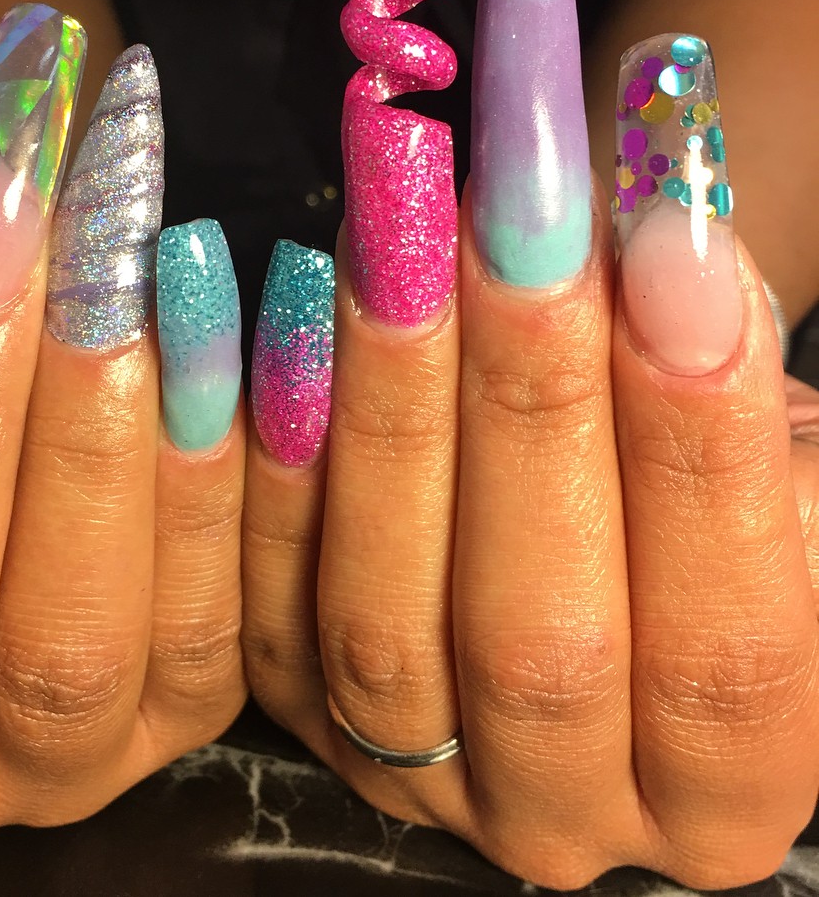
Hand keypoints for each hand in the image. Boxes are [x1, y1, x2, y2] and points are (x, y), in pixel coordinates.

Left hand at [242, 0, 818, 889]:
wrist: (581, 527)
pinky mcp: (292, 702)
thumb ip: (718, 377)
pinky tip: (295, 297)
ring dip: (391, 404)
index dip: (697, 446)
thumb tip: (663, 234)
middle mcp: (559, 803)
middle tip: (512, 210)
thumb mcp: (751, 450)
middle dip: (530, 404)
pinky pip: (261, 592)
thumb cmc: (689, 485)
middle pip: (538, 641)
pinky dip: (275, 446)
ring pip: (380, 619)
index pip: (726, 649)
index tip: (673, 244)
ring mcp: (406, 765)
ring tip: (402, 222)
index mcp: (725, 780)